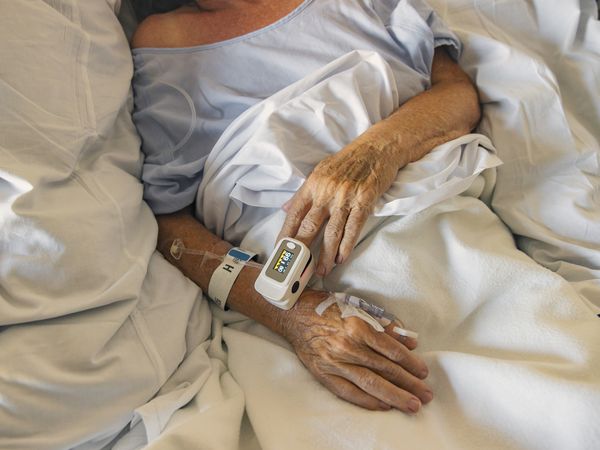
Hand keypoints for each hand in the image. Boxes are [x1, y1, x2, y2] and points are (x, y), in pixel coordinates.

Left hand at [277, 136, 400, 275]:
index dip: (286, 234)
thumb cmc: (348, 160)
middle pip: (310, 226)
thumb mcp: (321, 171)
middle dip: (303, 250)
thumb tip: (286, 208)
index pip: (294, 214)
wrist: (377, 148)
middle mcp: (325, 192)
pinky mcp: (363, 202)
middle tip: (298, 268)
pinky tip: (341, 258)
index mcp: (312, 185)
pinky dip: (347, 245)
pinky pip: (353, 228)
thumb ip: (303, 193)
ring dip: (326, 255)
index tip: (280, 250)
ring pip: (332, 232)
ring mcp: (345, 198)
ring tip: (322, 270)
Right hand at [282, 290, 431, 412]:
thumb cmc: (328, 308)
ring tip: (411, 405)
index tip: (423, 372)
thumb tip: (410, 341)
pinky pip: (349, 392)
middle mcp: (347, 346)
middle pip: (384, 369)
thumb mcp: (358, 308)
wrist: (294, 314)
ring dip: (394, 396)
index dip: (410, 363)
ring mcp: (335, 362)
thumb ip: (385, 325)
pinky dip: (367, 400)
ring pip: (370, 383)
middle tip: (425, 395)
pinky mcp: (324, 373)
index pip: (391, 350)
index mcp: (357, 326)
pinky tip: (383, 406)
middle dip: (408, 384)